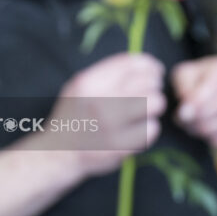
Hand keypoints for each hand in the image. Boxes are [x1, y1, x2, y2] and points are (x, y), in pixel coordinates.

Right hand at [45, 53, 165, 179]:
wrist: (60, 152)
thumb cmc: (74, 116)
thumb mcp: (80, 86)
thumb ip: (107, 73)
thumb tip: (144, 65)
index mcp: (89, 82)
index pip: (131, 64)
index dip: (150, 65)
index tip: (156, 70)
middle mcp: (100, 101)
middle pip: (148, 81)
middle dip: (154, 85)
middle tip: (152, 92)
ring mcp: (111, 125)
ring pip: (155, 103)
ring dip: (156, 105)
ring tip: (148, 110)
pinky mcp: (121, 146)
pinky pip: (152, 129)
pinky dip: (150, 128)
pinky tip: (140, 129)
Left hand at [172, 55, 216, 147]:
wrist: (206, 87)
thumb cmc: (194, 81)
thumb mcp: (183, 77)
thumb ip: (184, 91)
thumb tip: (187, 113)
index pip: (211, 90)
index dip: (196, 105)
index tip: (181, 114)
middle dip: (201, 119)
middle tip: (186, 123)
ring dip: (209, 130)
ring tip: (194, 128)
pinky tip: (207, 135)